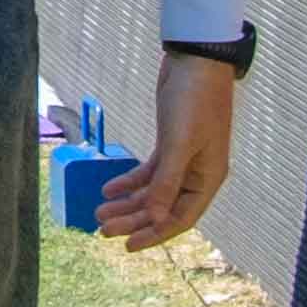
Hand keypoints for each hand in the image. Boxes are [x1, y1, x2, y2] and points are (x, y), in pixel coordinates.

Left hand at [111, 48, 239, 247]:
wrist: (195, 61)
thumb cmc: (193, 100)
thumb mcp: (179, 143)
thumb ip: (168, 182)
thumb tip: (157, 220)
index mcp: (208, 178)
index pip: (181, 218)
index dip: (155, 234)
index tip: (127, 245)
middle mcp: (197, 173)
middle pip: (162, 207)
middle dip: (133, 220)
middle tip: (102, 230)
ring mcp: (183, 159)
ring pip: (153, 191)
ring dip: (127, 202)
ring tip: (99, 212)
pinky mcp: (169, 144)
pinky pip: (149, 172)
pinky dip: (128, 181)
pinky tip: (108, 189)